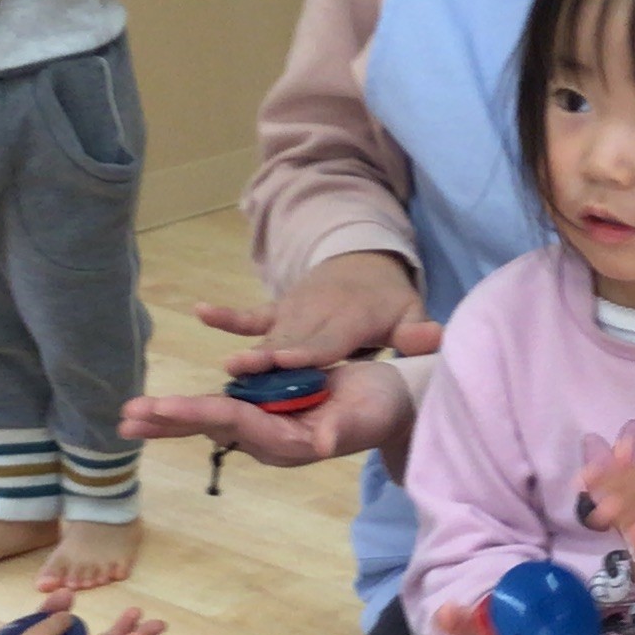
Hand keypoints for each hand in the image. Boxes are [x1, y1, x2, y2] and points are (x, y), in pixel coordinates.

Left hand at [119, 354, 416, 469]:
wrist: (392, 405)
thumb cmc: (383, 407)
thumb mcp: (367, 415)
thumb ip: (342, 430)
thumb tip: (321, 442)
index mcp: (289, 441)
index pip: (236, 422)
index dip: (198, 412)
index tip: (161, 407)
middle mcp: (270, 439)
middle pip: (211, 426)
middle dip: (168, 422)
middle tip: (125, 420)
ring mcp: (265, 427)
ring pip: (210, 421)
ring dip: (169, 418)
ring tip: (130, 416)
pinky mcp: (266, 412)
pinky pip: (221, 410)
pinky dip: (190, 409)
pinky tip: (163, 410)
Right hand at [214, 251, 427, 368]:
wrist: (363, 261)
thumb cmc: (388, 299)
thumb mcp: (411, 312)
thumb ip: (418, 331)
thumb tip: (435, 338)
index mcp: (350, 319)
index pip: (327, 342)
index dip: (308, 352)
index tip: (288, 362)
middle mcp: (317, 314)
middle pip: (291, 342)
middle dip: (270, 359)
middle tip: (246, 374)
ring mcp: (293, 311)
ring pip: (268, 336)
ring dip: (248, 352)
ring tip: (229, 367)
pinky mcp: (277, 309)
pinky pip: (250, 314)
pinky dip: (226, 315)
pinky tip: (200, 311)